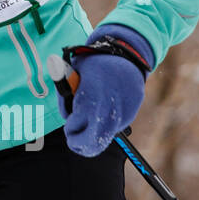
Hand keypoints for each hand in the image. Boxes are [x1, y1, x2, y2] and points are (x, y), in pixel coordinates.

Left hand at [58, 23, 153, 156]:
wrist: (124, 55)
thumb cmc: (93, 63)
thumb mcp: (72, 74)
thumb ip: (67, 97)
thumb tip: (69, 117)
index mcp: (88, 100)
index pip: (75, 127)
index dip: (71, 131)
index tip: (69, 127)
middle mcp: (106, 110)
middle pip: (92, 142)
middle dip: (81, 144)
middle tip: (75, 141)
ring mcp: (120, 113)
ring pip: (106, 136)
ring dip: (95, 137)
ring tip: (88, 129)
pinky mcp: (131, 113)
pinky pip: (116, 126)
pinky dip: (108, 125)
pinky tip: (104, 113)